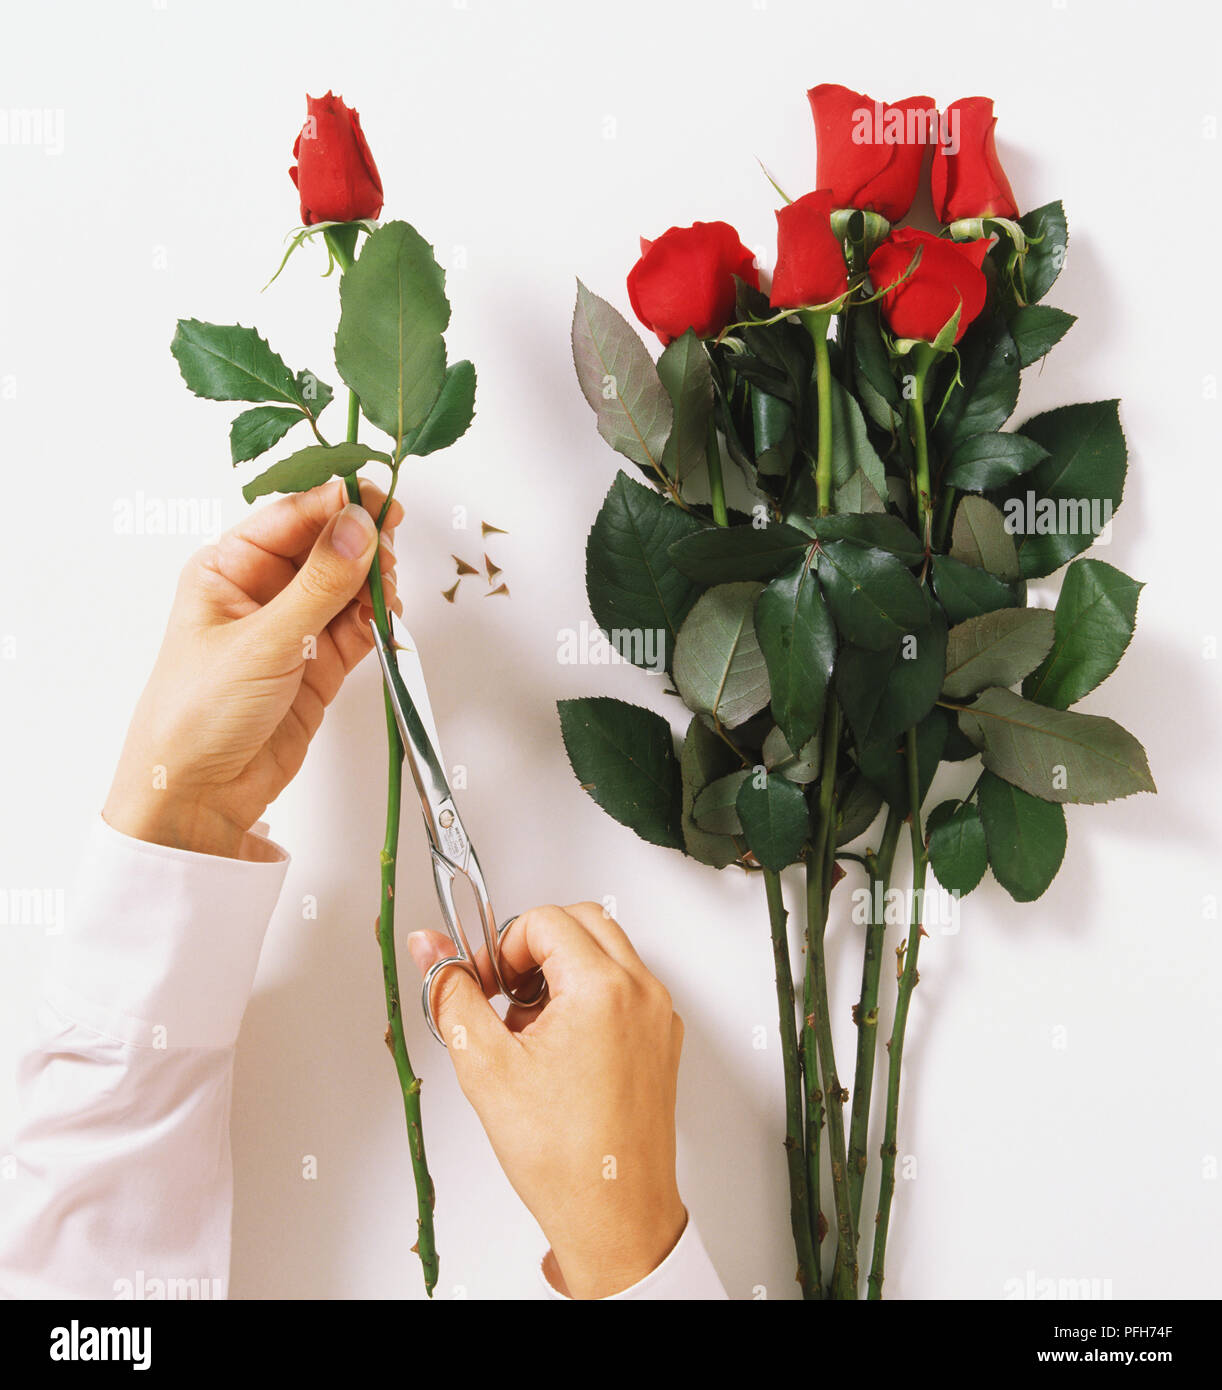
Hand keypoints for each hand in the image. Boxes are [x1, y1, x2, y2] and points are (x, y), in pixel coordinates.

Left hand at [103, 480, 402, 860]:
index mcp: (228, 568)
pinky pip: (359, 628)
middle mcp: (262, 591)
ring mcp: (294, 629)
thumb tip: (360, 525)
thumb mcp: (262, 641)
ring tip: (389, 594)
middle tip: (391, 551)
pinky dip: (379, 622)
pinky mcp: (319, 666)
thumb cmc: (198, 713)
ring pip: (349, 586)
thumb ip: (320, 583)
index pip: (292, 516)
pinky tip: (388, 620)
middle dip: (363, 543)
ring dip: (375, 585)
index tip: (380, 500)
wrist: (197, 795)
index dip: (338, 502)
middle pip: (327, 546)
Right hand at [408, 904, 686, 1298]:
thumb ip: (453, 994)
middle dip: (534, 947)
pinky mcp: (662, 1039)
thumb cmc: (564, 1157)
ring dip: (561, 971)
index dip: (502, 945)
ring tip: (529, 1029)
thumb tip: (430, 948)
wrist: (614, 1216)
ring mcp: (658, 1016)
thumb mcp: (486, 1068)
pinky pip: (624, 989)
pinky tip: (559, 1049)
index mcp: (603, 990)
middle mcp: (641, 993)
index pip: (545, 920)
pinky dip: (589, 997)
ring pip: (606, 952)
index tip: (485, 982)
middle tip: (505, 993)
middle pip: (582, 922)